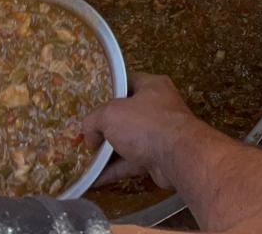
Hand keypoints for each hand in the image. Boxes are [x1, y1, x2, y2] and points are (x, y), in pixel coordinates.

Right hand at [84, 72, 200, 187]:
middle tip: (86, 134)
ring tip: (84, 158)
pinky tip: (94, 179)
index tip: (91, 102)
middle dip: (105, 127)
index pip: (127, 83)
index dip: (108, 91)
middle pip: (126, 114)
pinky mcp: (158, 157)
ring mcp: (160, 134)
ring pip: (128, 141)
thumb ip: (94, 120)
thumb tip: (91, 136)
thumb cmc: (145, 124)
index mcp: (153, 86)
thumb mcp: (110, 114)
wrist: (177, 156)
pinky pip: (131, 162)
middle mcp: (159, 107)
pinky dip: (113, 170)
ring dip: (107, 152)